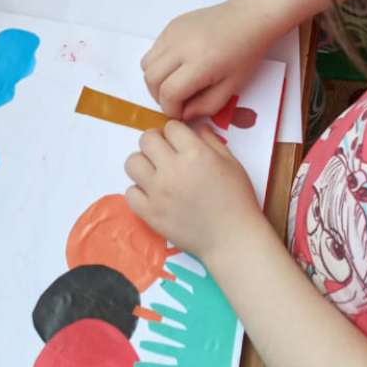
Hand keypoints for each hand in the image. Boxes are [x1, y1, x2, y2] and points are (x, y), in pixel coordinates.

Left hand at [124, 122, 262, 261]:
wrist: (232, 239)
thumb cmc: (237, 200)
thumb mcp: (231, 162)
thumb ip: (210, 140)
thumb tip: (193, 127)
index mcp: (195, 154)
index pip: (170, 127)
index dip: (176, 132)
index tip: (181, 142)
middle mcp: (172, 169)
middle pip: (146, 139)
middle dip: (156, 142)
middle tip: (166, 154)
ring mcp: (158, 192)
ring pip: (132, 163)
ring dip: (143, 164)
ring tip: (157, 174)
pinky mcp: (149, 214)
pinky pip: (130, 192)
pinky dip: (139, 191)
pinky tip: (153, 195)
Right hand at [142, 0, 275, 120]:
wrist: (249, 18)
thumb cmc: (245, 51)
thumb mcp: (232, 87)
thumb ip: (206, 106)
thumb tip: (184, 113)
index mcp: (200, 63)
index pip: (169, 93)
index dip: (171, 109)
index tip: (180, 113)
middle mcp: (182, 46)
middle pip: (151, 79)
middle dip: (159, 97)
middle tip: (176, 101)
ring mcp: (174, 33)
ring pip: (146, 65)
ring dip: (156, 80)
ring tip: (174, 84)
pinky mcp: (172, 26)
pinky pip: (153, 50)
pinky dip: (159, 63)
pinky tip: (178, 66)